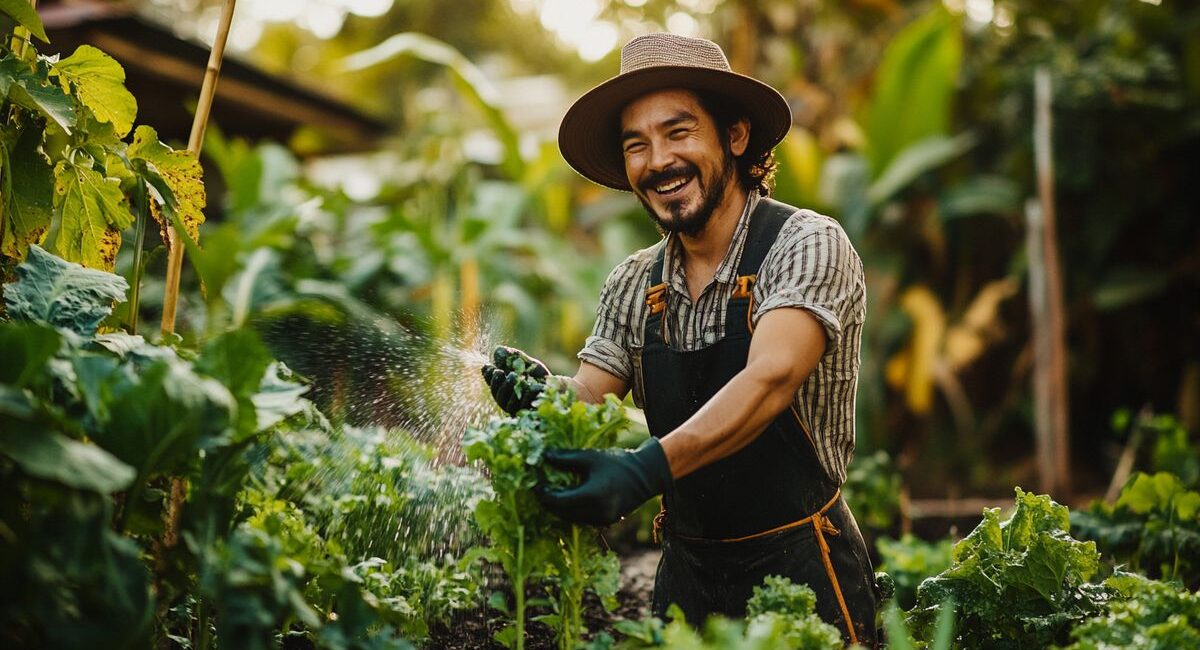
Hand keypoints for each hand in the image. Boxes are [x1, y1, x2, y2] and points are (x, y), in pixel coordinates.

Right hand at [481, 345, 549, 414]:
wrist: (561, 390)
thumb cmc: (541, 378)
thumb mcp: (528, 365)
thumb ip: (514, 358)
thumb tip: (497, 351)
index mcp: (506, 391)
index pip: (493, 385)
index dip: (488, 377)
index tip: (488, 367)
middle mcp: (510, 403)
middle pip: (499, 396)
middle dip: (497, 383)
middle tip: (499, 372)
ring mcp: (521, 411)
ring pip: (510, 404)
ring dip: (509, 388)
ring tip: (512, 375)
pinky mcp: (532, 415)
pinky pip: (527, 407)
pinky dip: (529, 394)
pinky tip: (533, 385)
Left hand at [536, 438, 672, 525]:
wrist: (646, 475)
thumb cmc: (618, 463)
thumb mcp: (590, 457)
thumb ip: (565, 459)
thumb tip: (544, 457)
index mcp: (593, 496)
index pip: (558, 501)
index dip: (543, 494)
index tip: (534, 484)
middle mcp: (597, 512)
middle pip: (562, 512)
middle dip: (548, 502)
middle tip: (538, 488)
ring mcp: (602, 520)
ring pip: (570, 518)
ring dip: (558, 507)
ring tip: (549, 492)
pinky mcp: (605, 521)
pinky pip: (581, 518)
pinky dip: (571, 510)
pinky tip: (565, 498)